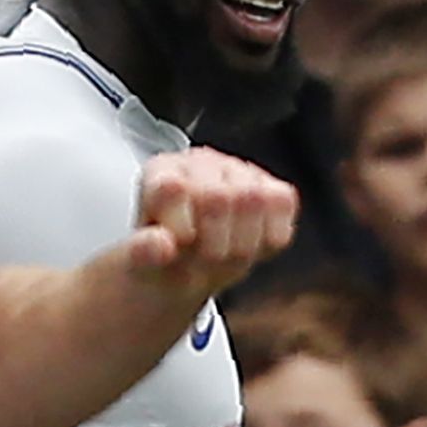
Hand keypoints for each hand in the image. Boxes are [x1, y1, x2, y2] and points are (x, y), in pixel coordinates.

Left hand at [128, 149, 296, 300]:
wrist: (192, 263)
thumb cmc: (166, 259)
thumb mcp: (143, 265)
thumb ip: (143, 254)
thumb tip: (161, 245)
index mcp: (161, 173)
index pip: (173, 188)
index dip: (182, 229)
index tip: (180, 246)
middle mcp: (200, 162)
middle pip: (219, 197)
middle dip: (214, 246)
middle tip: (205, 260)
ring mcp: (240, 171)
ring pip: (256, 199)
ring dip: (243, 243)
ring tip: (226, 254)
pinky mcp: (273, 186)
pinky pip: (284, 205)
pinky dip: (271, 237)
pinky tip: (251, 243)